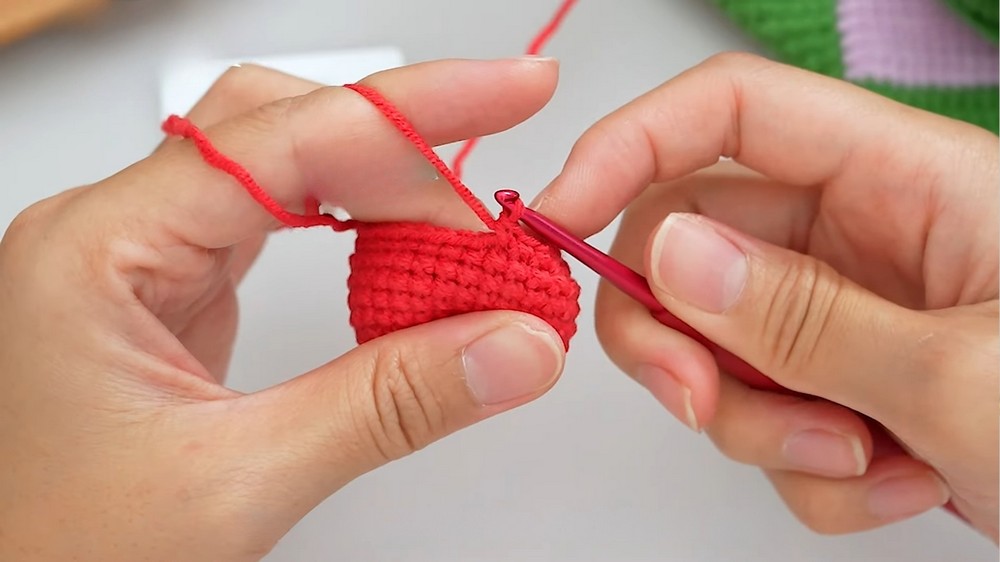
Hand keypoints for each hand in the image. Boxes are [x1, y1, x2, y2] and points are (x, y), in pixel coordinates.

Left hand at [0, 58, 566, 560]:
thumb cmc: (58, 549)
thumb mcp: (238, 481)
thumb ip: (388, 405)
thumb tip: (513, 345)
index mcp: (97, 251)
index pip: (277, 141)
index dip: (408, 115)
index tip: (507, 96)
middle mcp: (113, 235)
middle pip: (279, 128)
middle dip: (402, 138)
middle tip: (500, 146)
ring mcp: (144, 261)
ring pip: (280, 169)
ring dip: (382, 182)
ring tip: (466, 214)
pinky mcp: (174, 292)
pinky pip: (276, 223)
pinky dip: (355, 226)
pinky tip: (401, 242)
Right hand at [535, 53, 998, 538]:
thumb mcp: (963, 376)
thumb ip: (804, 317)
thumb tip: (666, 257)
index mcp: (906, 179)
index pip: (729, 114)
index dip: (628, 145)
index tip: (558, 219)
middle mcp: (863, 236)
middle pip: (691, 243)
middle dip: (680, 339)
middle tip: (698, 405)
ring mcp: (848, 316)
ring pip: (720, 349)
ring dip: (763, 425)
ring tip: (872, 463)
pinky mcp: (847, 386)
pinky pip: (769, 418)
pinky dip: (811, 470)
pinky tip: (904, 485)